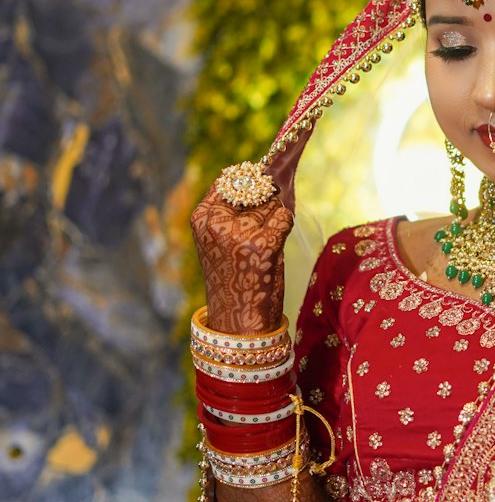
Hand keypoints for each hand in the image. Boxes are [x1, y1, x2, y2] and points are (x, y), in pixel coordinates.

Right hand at [190, 181, 293, 334]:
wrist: (238, 323)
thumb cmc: (235, 279)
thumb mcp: (224, 240)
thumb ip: (237, 211)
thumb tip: (272, 177)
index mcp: (201, 218)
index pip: (230, 180)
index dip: (251, 180)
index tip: (263, 181)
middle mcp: (216, 222)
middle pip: (254, 190)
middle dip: (267, 199)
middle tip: (264, 224)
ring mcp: (239, 232)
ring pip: (271, 203)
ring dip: (277, 214)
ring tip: (266, 241)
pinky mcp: (264, 244)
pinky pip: (284, 217)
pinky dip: (285, 225)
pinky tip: (275, 245)